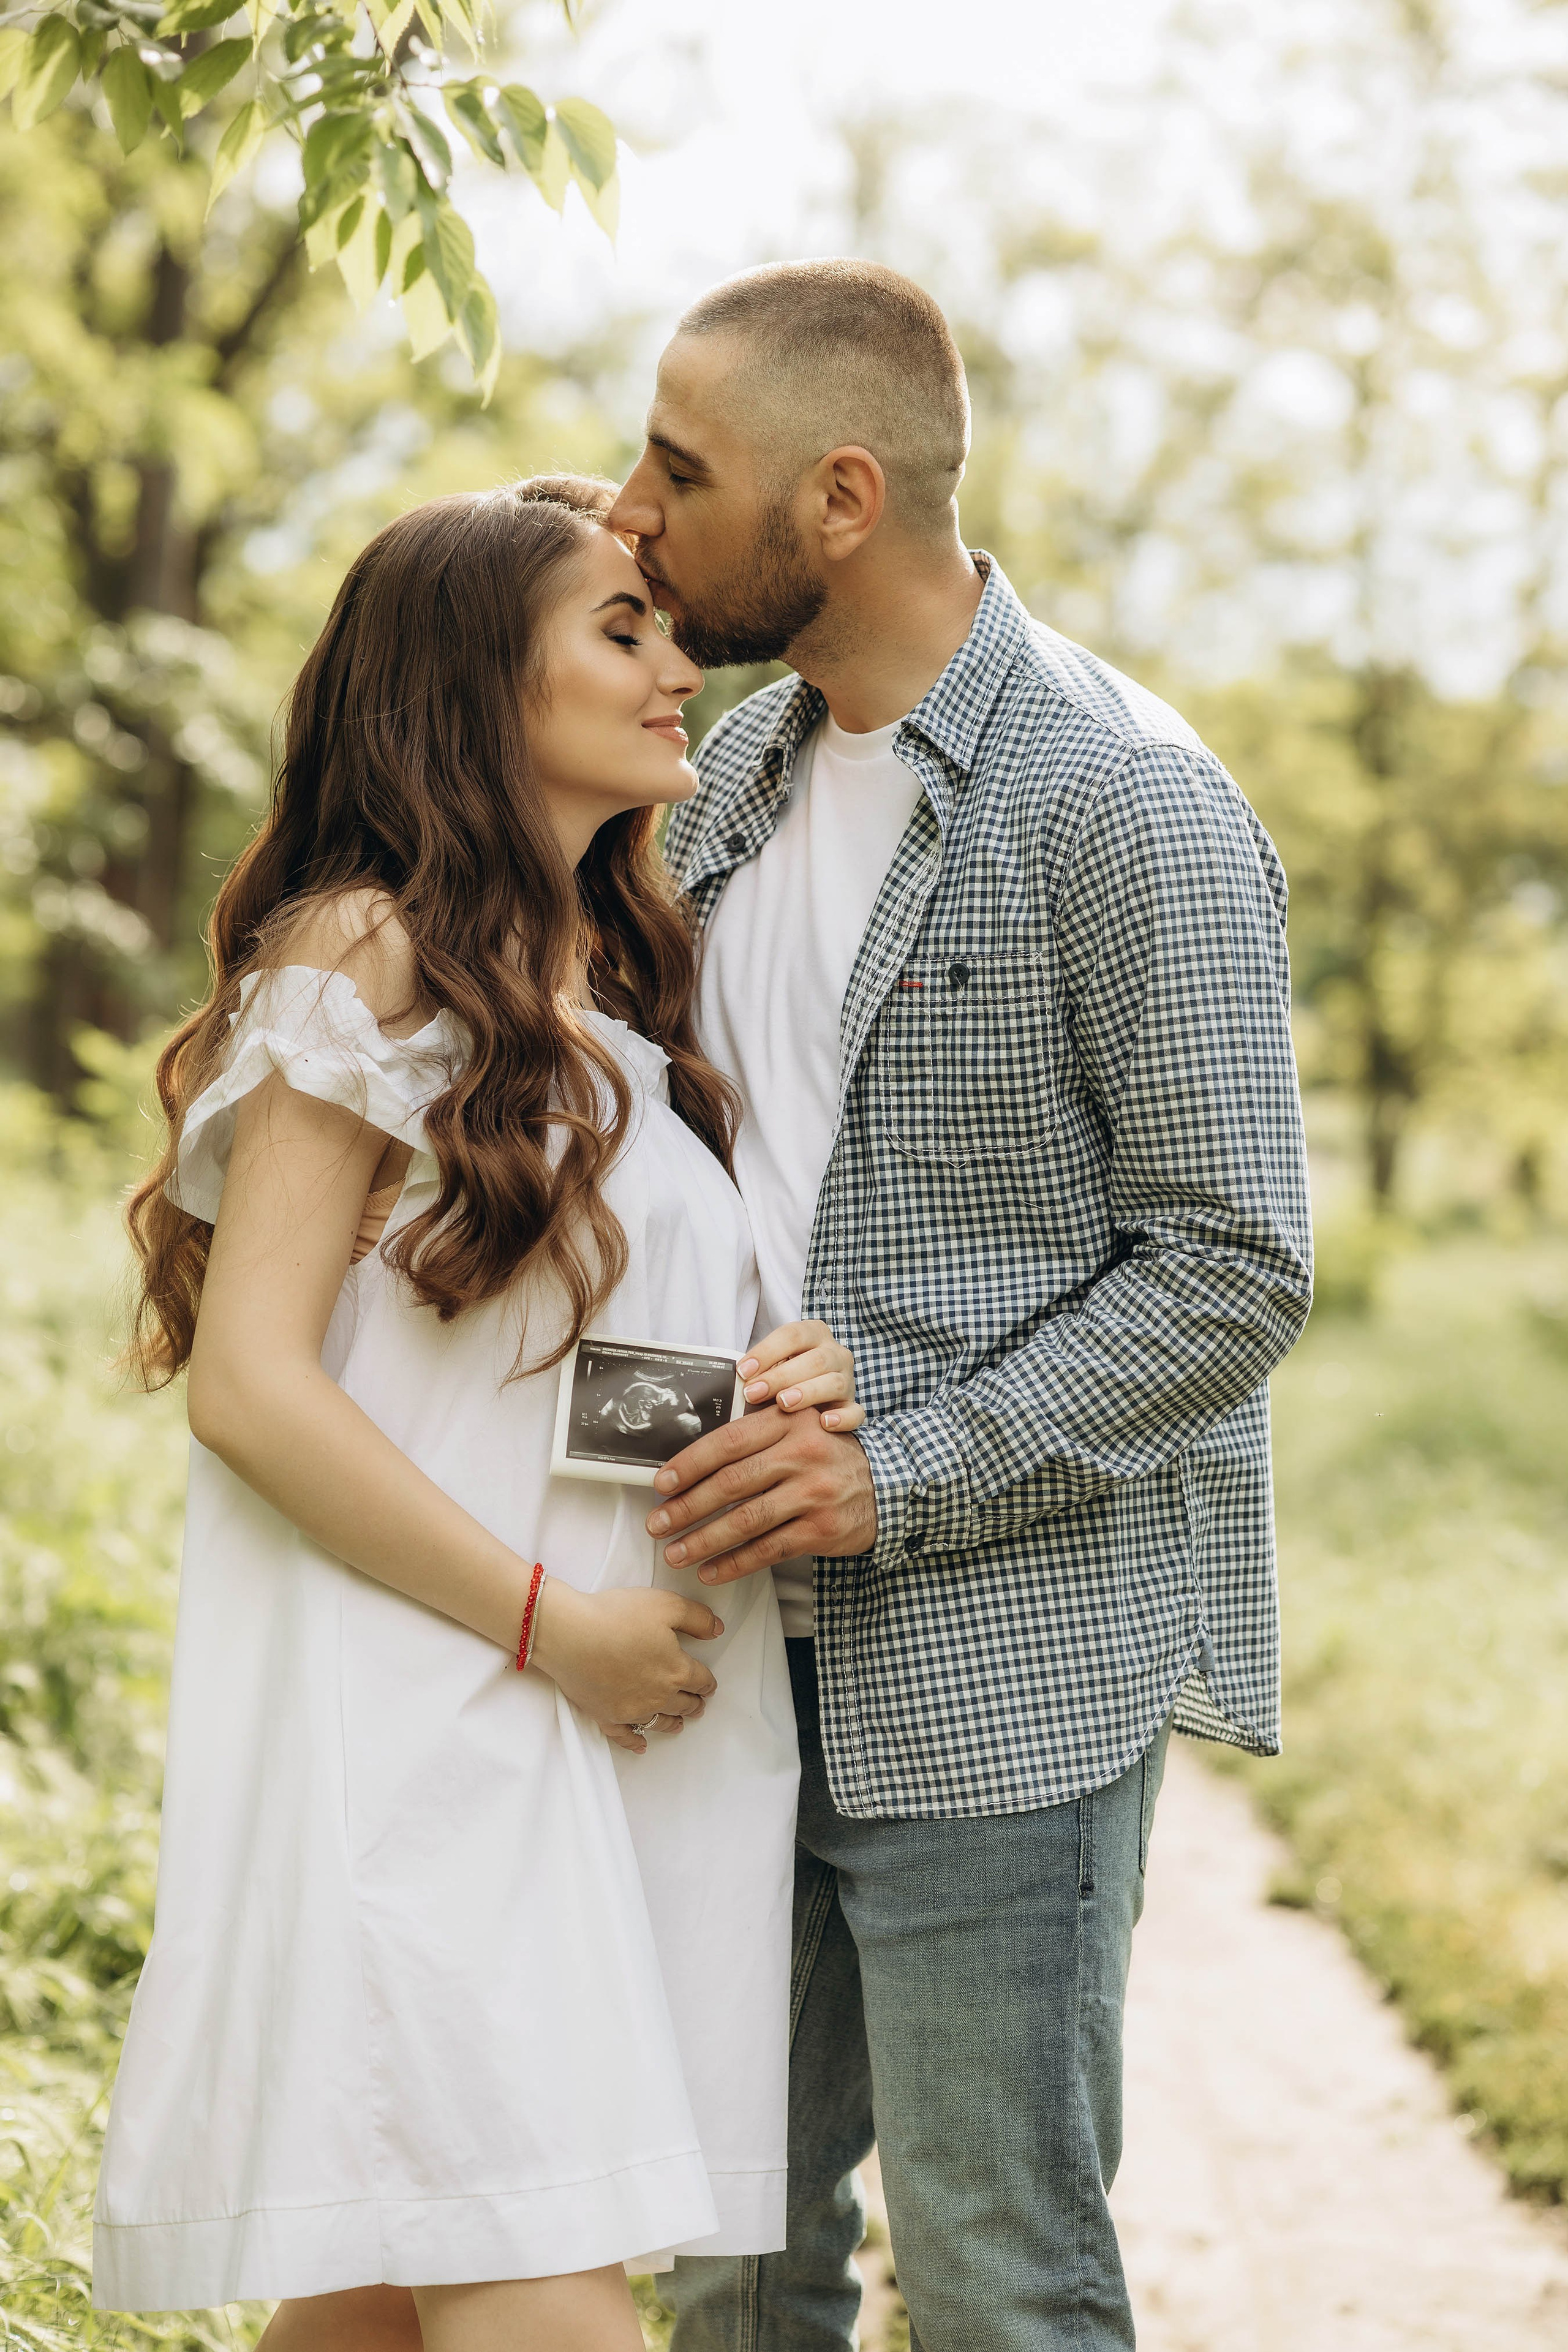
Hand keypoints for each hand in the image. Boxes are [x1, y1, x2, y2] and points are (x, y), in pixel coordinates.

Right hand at [530, 1581, 722, 1740]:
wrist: (570, 1634)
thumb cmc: (616, 1616)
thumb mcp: (665, 1605)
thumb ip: (697, 1618)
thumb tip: (717, 1630)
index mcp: (676, 1670)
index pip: (701, 1680)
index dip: (708, 1682)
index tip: (709, 1685)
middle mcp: (658, 1696)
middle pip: (683, 1704)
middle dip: (693, 1704)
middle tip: (697, 1705)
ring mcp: (632, 1710)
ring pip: (659, 1721)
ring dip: (672, 1722)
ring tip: (678, 1724)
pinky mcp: (606, 1716)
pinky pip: (625, 1737)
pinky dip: (635, 1742)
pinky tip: (641, 1746)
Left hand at [645, 1405, 878, 1584]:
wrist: (886, 1486)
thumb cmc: (828, 1456)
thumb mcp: (800, 1428)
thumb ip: (757, 1432)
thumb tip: (693, 1457)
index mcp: (789, 1423)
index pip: (729, 1442)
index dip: (690, 1464)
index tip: (661, 1484)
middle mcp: (802, 1455)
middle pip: (732, 1483)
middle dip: (687, 1507)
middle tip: (657, 1524)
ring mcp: (813, 1493)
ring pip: (746, 1521)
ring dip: (704, 1541)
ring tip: (675, 1553)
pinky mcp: (821, 1529)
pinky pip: (768, 1550)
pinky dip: (735, 1563)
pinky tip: (710, 1571)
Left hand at [736, 1318, 865, 1433]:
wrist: (818, 1397)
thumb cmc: (787, 1378)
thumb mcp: (774, 1365)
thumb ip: (759, 1370)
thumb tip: (732, 1381)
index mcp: (814, 1335)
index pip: (793, 1335)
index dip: (767, 1351)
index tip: (743, 1370)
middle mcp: (835, 1354)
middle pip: (814, 1359)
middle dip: (781, 1376)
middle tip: (753, 1393)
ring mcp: (847, 1380)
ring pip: (834, 1383)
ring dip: (807, 1392)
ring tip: (784, 1404)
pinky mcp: (852, 1406)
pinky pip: (854, 1412)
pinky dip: (842, 1418)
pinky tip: (824, 1423)